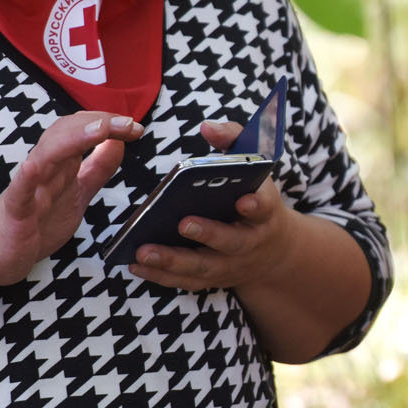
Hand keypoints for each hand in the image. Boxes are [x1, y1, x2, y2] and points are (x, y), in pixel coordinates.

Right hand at [0, 111, 140, 287]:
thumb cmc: (34, 222)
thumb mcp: (77, 194)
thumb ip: (97, 169)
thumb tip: (119, 141)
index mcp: (61, 165)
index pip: (83, 130)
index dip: (110, 124)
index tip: (135, 128)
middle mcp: (45, 170)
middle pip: (66, 133)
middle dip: (99, 124)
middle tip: (129, 124)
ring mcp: (29, 190)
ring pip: (46, 155)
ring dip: (72, 139)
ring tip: (99, 129)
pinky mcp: (14, 213)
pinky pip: (19, 192)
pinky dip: (27, 178)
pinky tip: (32, 167)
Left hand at [125, 116, 303, 292]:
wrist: (272, 251)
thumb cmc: (252, 197)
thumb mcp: (252, 168)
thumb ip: (232, 141)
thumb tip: (207, 126)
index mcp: (263, 211)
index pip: (263, 207)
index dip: (256, 205)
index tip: (244, 201)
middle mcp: (249, 241)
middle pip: (232, 242)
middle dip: (208, 234)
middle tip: (183, 223)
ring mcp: (230, 264)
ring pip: (204, 267)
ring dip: (173, 261)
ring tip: (143, 251)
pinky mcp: (211, 279)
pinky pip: (186, 281)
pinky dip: (161, 276)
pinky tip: (135, 264)